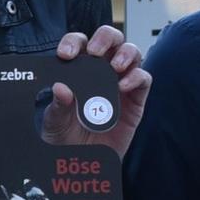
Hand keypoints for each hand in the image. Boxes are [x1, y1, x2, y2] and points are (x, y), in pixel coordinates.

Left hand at [51, 27, 154, 153]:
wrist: (82, 161)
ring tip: (115, 67)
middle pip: (110, 39)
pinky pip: (143, 79)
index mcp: (79, 70)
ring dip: (125, 54)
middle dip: (104, 38)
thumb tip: (60, 89)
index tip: (65, 54)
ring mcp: (120, 83)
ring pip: (131, 53)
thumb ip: (58, 107)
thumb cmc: (67, 138)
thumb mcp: (55, 123)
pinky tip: (123, 86)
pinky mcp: (135, 99)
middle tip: (94, 52)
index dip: (73, 42)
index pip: (79, 44)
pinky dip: (136, 77)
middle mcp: (101, 71)